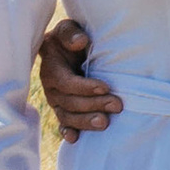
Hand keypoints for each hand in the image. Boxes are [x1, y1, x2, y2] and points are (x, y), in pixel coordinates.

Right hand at [36, 15, 122, 140]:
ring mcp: (56, 102)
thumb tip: (80, 42)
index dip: (84, 87)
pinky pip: (63, 124)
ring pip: (68, 117)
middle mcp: (52, 88)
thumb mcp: (68, 29)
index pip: (66, 83)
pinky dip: (68, 132)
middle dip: (94, 105)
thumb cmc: (70, 37)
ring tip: (105, 123)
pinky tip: (75, 139)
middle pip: (70, 103)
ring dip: (86, 122)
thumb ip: (71, 33)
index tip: (106, 87)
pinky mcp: (63, 111)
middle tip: (117, 105)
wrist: (67, 48)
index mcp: (51, 69)